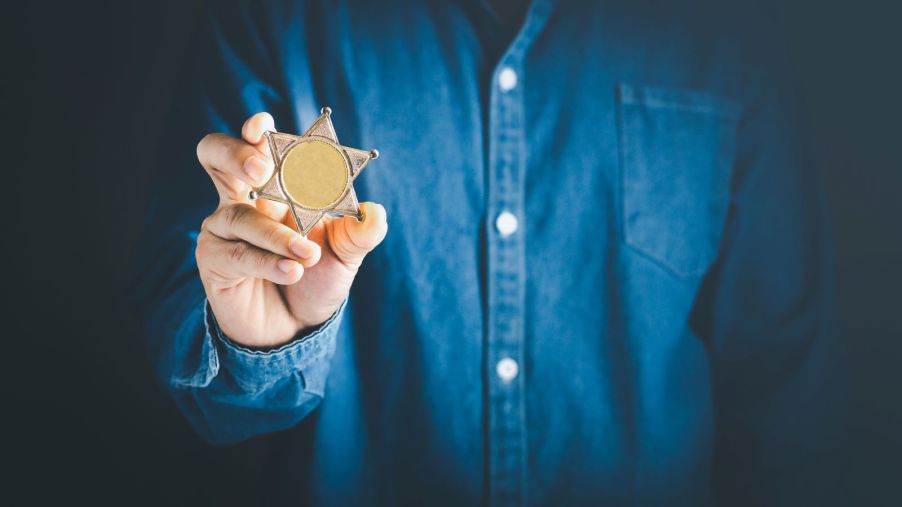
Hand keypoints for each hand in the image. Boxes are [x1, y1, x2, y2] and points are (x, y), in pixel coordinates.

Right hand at [194, 112, 386, 347]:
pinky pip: (237, 254)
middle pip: (216, 155)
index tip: (264, 127)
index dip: (255, 131)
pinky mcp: (214, 260)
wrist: (298, 328)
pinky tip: (292, 272)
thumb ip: (361, 231)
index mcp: (275, 184)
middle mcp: (242, 198)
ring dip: (276, 234)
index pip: (256, 145)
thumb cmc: (317, 279)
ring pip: (239, 214)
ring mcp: (223, 228)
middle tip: (261, 170)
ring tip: (307, 254)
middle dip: (236, 155)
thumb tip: (374, 212)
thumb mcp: (346, 254)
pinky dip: (268, 262)